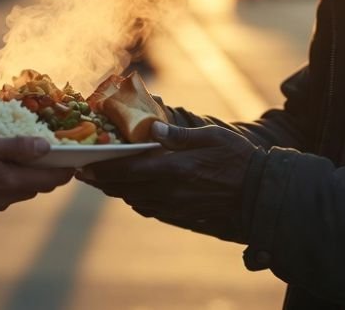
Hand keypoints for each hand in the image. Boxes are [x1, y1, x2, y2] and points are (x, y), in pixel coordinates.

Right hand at [0, 136, 73, 216]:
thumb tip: (46, 147)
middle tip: (53, 153)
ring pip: (19, 190)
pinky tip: (0, 168)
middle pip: (36, 186)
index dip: (65, 169)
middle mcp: (3, 198)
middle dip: (47, 171)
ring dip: (27, 176)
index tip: (75, 159)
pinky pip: (1, 194)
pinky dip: (7, 181)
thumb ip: (15, 146)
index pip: (50, 180)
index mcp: (8, 182)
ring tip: (29, 157)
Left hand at [78, 122, 256, 226]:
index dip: (104, 167)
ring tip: (102, 179)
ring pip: (134, 199)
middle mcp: (170, 191)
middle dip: (102, 180)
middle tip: (84, 171)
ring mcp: (174, 207)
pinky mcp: (181, 216)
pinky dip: (135, 198)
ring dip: (116, 190)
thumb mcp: (213, 137)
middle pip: (125, 187)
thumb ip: (180, 134)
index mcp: (175, 168)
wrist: (260, 196)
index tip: (85, 163)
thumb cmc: (239, 159)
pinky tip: (131, 190)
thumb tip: (153, 128)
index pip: (129, 168)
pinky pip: (149, 209)